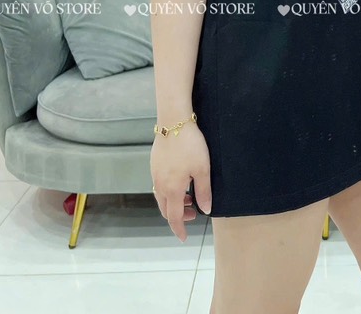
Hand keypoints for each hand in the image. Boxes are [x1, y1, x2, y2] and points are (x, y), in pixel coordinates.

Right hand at [150, 124, 211, 240]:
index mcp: (172, 189)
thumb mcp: (203, 169)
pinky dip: (169, 192)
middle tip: (194, 214)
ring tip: (189, 197)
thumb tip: (206, 210)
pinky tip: (180, 182)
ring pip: (161, 198)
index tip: (184, 237)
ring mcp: (155, 174)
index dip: (180, 229)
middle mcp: (160, 184)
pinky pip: (159, 186)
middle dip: (178, 216)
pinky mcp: (154, 164)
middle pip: (166, 210)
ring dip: (174, 203)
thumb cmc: (191, 145)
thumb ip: (204, 192)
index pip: (174, 217)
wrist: (174, 122)